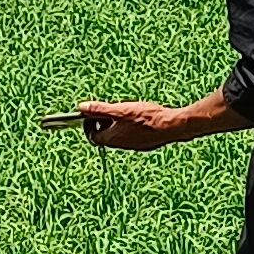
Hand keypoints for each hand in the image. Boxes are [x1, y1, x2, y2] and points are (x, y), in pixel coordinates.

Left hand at [74, 99, 193, 150]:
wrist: (171, 127)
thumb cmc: (146, 118)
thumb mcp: (120, 110)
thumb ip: (99, 109)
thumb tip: (81, 107)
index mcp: (112, 139)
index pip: (93, 136)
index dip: (90, 125)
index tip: (93, 114)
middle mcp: (122, 145)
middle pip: (106, 137)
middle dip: (105, 123)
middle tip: (110, 111)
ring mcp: (134, 146)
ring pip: (120, 136)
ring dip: (119, 126)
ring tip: (126, 112)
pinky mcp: (146, 144)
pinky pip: (133, 137)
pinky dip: (131, 128)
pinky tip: (141, 119)